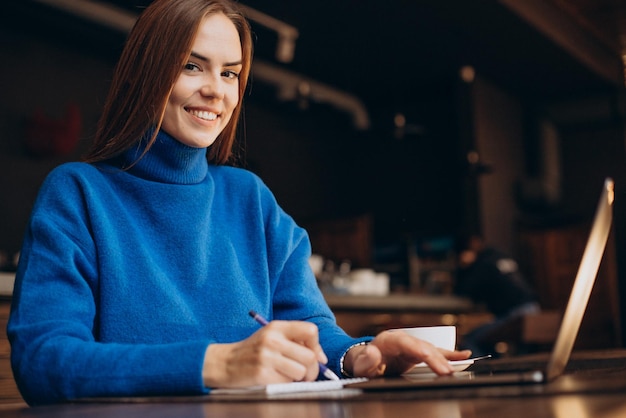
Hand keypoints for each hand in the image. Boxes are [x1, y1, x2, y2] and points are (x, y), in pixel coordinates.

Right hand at [202, 320, 327, 387]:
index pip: (310, 331)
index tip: (315, 356)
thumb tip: (321, 357)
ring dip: (298, 378)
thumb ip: (295, 341)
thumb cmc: (254, 351)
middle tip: (306, 373)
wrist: (225, 363)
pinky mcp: (262, 374)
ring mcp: (266, 357)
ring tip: (288, 375)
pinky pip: (287, 383)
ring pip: (301, 372)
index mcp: (276, 327)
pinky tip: (276, 379)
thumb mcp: (272, 337)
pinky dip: (286, 384)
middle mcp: (272, 340)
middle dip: (313, 369)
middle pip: (310, 356)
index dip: (317, 346)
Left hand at [344, 329, 471, 377]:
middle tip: (447, 372)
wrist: (364, 361)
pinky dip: (449, 354)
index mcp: (389, 340)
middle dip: (436, 358)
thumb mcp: (360, 364)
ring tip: (458, 366)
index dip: (420, 349)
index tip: (430, 357)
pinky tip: (464, 356)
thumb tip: (372, 352)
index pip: (406, 342)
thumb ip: (366, 360)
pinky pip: (435, 352)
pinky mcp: (418, 353)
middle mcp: (403, 340)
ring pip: (431, 349)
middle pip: (422, 347)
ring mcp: (412, 345)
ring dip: (445, 358)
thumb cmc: (363, 363)